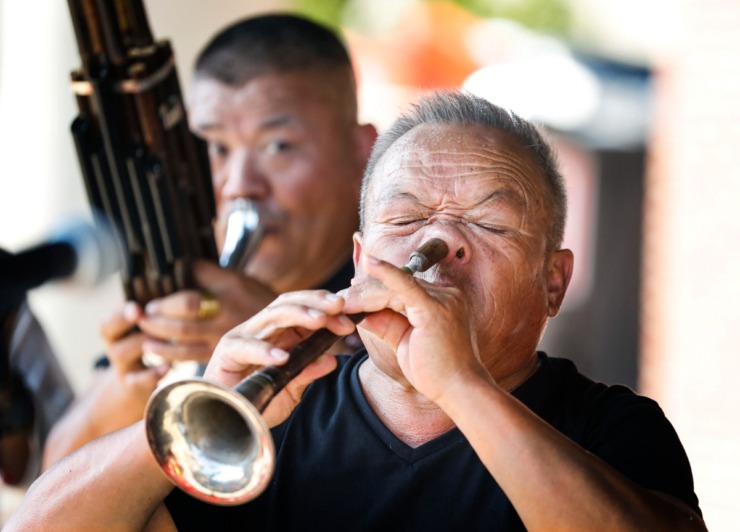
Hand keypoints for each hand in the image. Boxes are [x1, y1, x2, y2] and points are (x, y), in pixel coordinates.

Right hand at [99, 303, 168, 423]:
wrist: (141, 385)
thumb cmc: (151, 346)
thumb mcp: (148, 329)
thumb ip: (155, 312)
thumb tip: (175, 290)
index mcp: (117, 330)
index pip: (108, 317)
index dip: (119, 311)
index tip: (136, 306)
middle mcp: (115, 346)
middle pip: (108, 332)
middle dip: (124, 321)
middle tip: (143, 315)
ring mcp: (123, 367)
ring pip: (121, 353)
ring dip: (142, 342)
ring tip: (163, 336)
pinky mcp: (134, 385)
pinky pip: (137, 381)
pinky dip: (152, 373)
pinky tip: (167, 365)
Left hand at [136, 260, 277, 363]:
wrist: (283, 324)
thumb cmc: (254, 297)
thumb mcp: (234, 278)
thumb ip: (205, 272)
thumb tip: (176, 264)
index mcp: (226, 298)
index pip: (188, 302)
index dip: (165, 304)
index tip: (150, 302)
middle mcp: (223, 322)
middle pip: (180, 327)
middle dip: (156, 323)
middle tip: (142, 318)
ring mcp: (221, 341)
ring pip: (182, 347)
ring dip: (158, 343)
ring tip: (144, 337)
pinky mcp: (219, 355)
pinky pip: (190, 359)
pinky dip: (170, 355)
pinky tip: (158, 351)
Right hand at [205, 290, 355, 426]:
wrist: (226, 427)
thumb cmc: (258, 403)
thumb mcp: (291, 390)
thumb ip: (308, 373)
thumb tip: (332, 360)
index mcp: (278, 334)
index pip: (302, 308)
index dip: (325, 308)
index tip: (350, 315)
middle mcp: (260, 331)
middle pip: (287, 304)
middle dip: (315, 302)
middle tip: (339, 307)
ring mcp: (241, 338)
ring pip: (270, 316)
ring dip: (297, 314)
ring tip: (319, 320)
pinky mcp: (224, 355)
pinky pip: (244, 347)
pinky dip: (264, 350)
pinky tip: (283, 357)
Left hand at [342, 256, 483, 402]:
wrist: (461, 391)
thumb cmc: (436, 371)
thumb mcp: (405, 342)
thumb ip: (386, 322)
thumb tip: (361, 311)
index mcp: (441, 301)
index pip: (402, 289)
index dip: (375, 291)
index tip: (353, 294)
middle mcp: (446, 295)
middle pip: (396, 286)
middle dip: (365, 292)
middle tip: (340, 299)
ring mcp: (442, 299)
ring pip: (394, 288)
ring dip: (366, 295)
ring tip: (343, 303)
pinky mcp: (434, 307)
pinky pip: (405, 285)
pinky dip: (386, 274)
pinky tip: (369, 263)